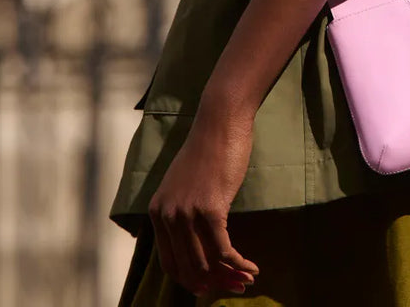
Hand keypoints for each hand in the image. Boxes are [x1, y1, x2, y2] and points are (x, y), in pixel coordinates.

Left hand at [148, 112, 259, 295]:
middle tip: (234, 287)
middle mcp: (167, 216)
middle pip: (189, 267)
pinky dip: (239, 263)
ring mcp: (187, 213)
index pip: (170, 263)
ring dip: (229, 276)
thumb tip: (198, 246)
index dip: (191, 280)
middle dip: (213, 283)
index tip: (209, 287)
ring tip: (247, 278)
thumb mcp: (185, 184)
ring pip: (207, 262)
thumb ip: (183, 212)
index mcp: (157, 212)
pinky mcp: (210, 209)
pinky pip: (224, 249)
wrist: (220, 123)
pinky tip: (252, 267)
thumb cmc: (209, 150)